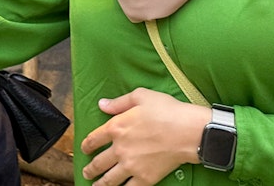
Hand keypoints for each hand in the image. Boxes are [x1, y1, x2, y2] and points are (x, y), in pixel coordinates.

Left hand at [80, 88, 208, 184]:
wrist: (188, 131)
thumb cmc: (167, 111)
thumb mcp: (140, 97)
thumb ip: (118, 102)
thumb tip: (102, 104)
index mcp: (116, 128)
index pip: (94, 139)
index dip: (86, 145)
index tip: (85, 149)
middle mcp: (119, 149)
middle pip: (98, 163)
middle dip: (90, 169)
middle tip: (86, 172)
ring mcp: (131, 165)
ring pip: (109, 179)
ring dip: (100, 184)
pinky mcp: (145, 178)